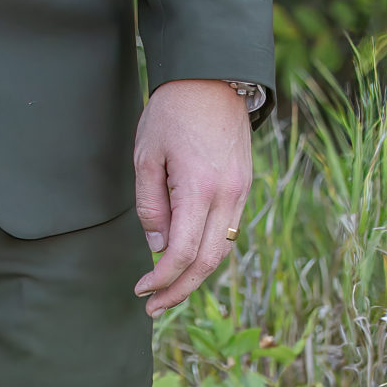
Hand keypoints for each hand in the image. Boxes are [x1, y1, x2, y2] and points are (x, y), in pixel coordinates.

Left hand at [133, 80, 253, 317]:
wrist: (212, 78)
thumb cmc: (172, 113)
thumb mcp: (146, 156)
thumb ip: (150, 204)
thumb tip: (157, 247)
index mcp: (199, 189)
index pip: (182, 253)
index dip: (162, 279)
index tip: (141, 290)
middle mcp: (228, 196)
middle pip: (208, 262)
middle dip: (180, 290)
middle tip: (154, 307)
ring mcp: (242, 192)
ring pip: (223, 250)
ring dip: (196, 275)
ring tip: (168, 291)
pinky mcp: (245, 186)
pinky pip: (229, 230)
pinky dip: (209, 252)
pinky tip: (187, 260)